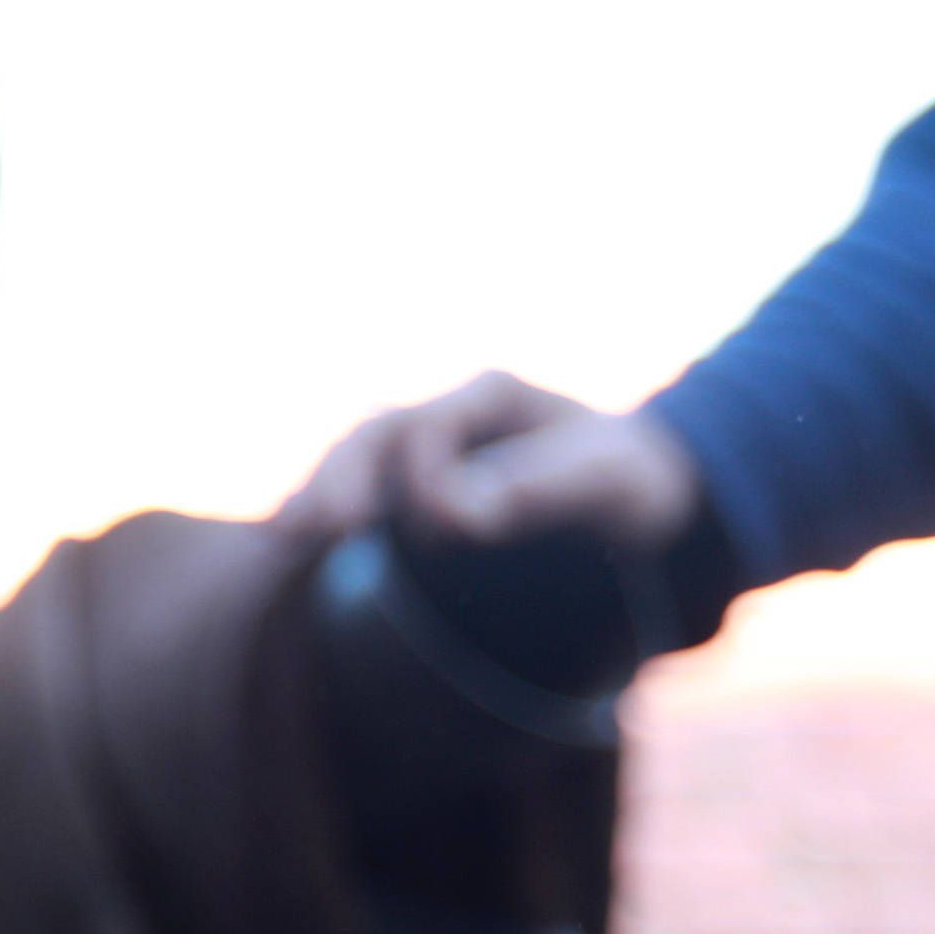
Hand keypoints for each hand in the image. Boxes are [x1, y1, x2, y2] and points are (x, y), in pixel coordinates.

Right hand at [282, 370, 703, 549]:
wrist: (647, 491)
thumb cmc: (634, 480)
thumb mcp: (607, 478)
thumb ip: (537, 487)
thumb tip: (456, 512)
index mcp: (495, 394)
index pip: (433, 419)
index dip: (425, 466)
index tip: (447, 523)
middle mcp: (451, 413)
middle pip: (377, 432)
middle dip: (344, 476)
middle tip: (323, 527)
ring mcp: (428, 445)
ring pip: (357, 457)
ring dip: (321, 492)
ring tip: (287, 535)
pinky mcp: (417, 482)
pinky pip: (359, 487)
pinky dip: (325, 508)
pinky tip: (294, 540)